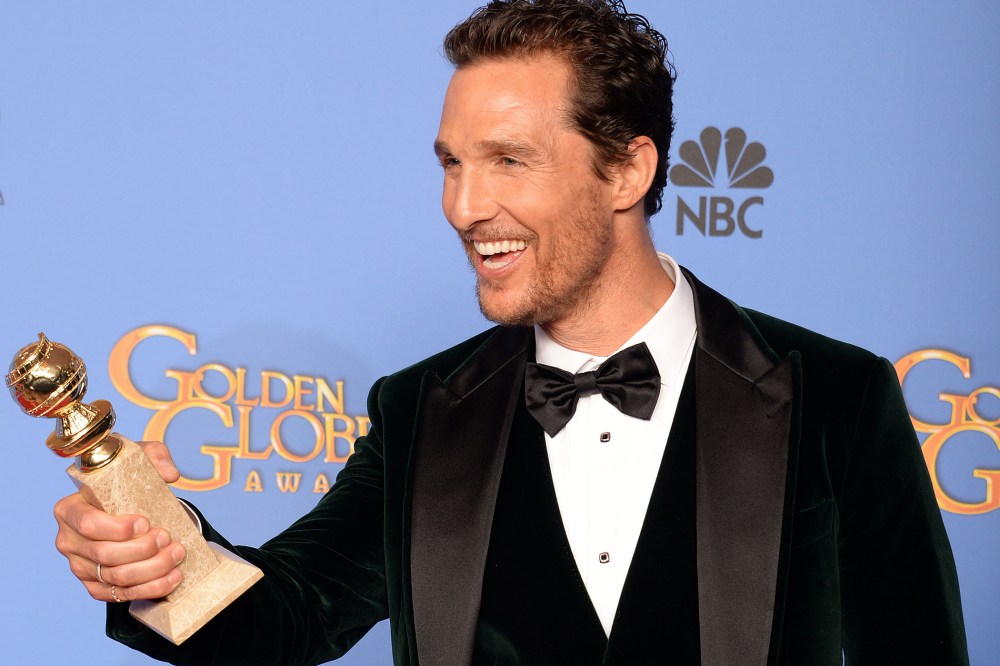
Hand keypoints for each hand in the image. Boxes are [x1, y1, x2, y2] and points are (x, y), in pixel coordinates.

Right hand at [53, 441, 185, 602]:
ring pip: (116, 577)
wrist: (127, 507)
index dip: (117, 528)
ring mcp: (80, 567)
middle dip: (143, 549)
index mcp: (69, 510)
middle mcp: (69, 541)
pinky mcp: (96, 586)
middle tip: (168, 538)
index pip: (88, 523)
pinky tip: (173, 577)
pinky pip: (121, 595)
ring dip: (153, 569)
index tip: (146, 522)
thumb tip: (170, 474)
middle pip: (105, 554)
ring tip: (177, 554)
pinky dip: (150, 589)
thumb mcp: (139, 460)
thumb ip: (155, 456)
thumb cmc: (127, 482)